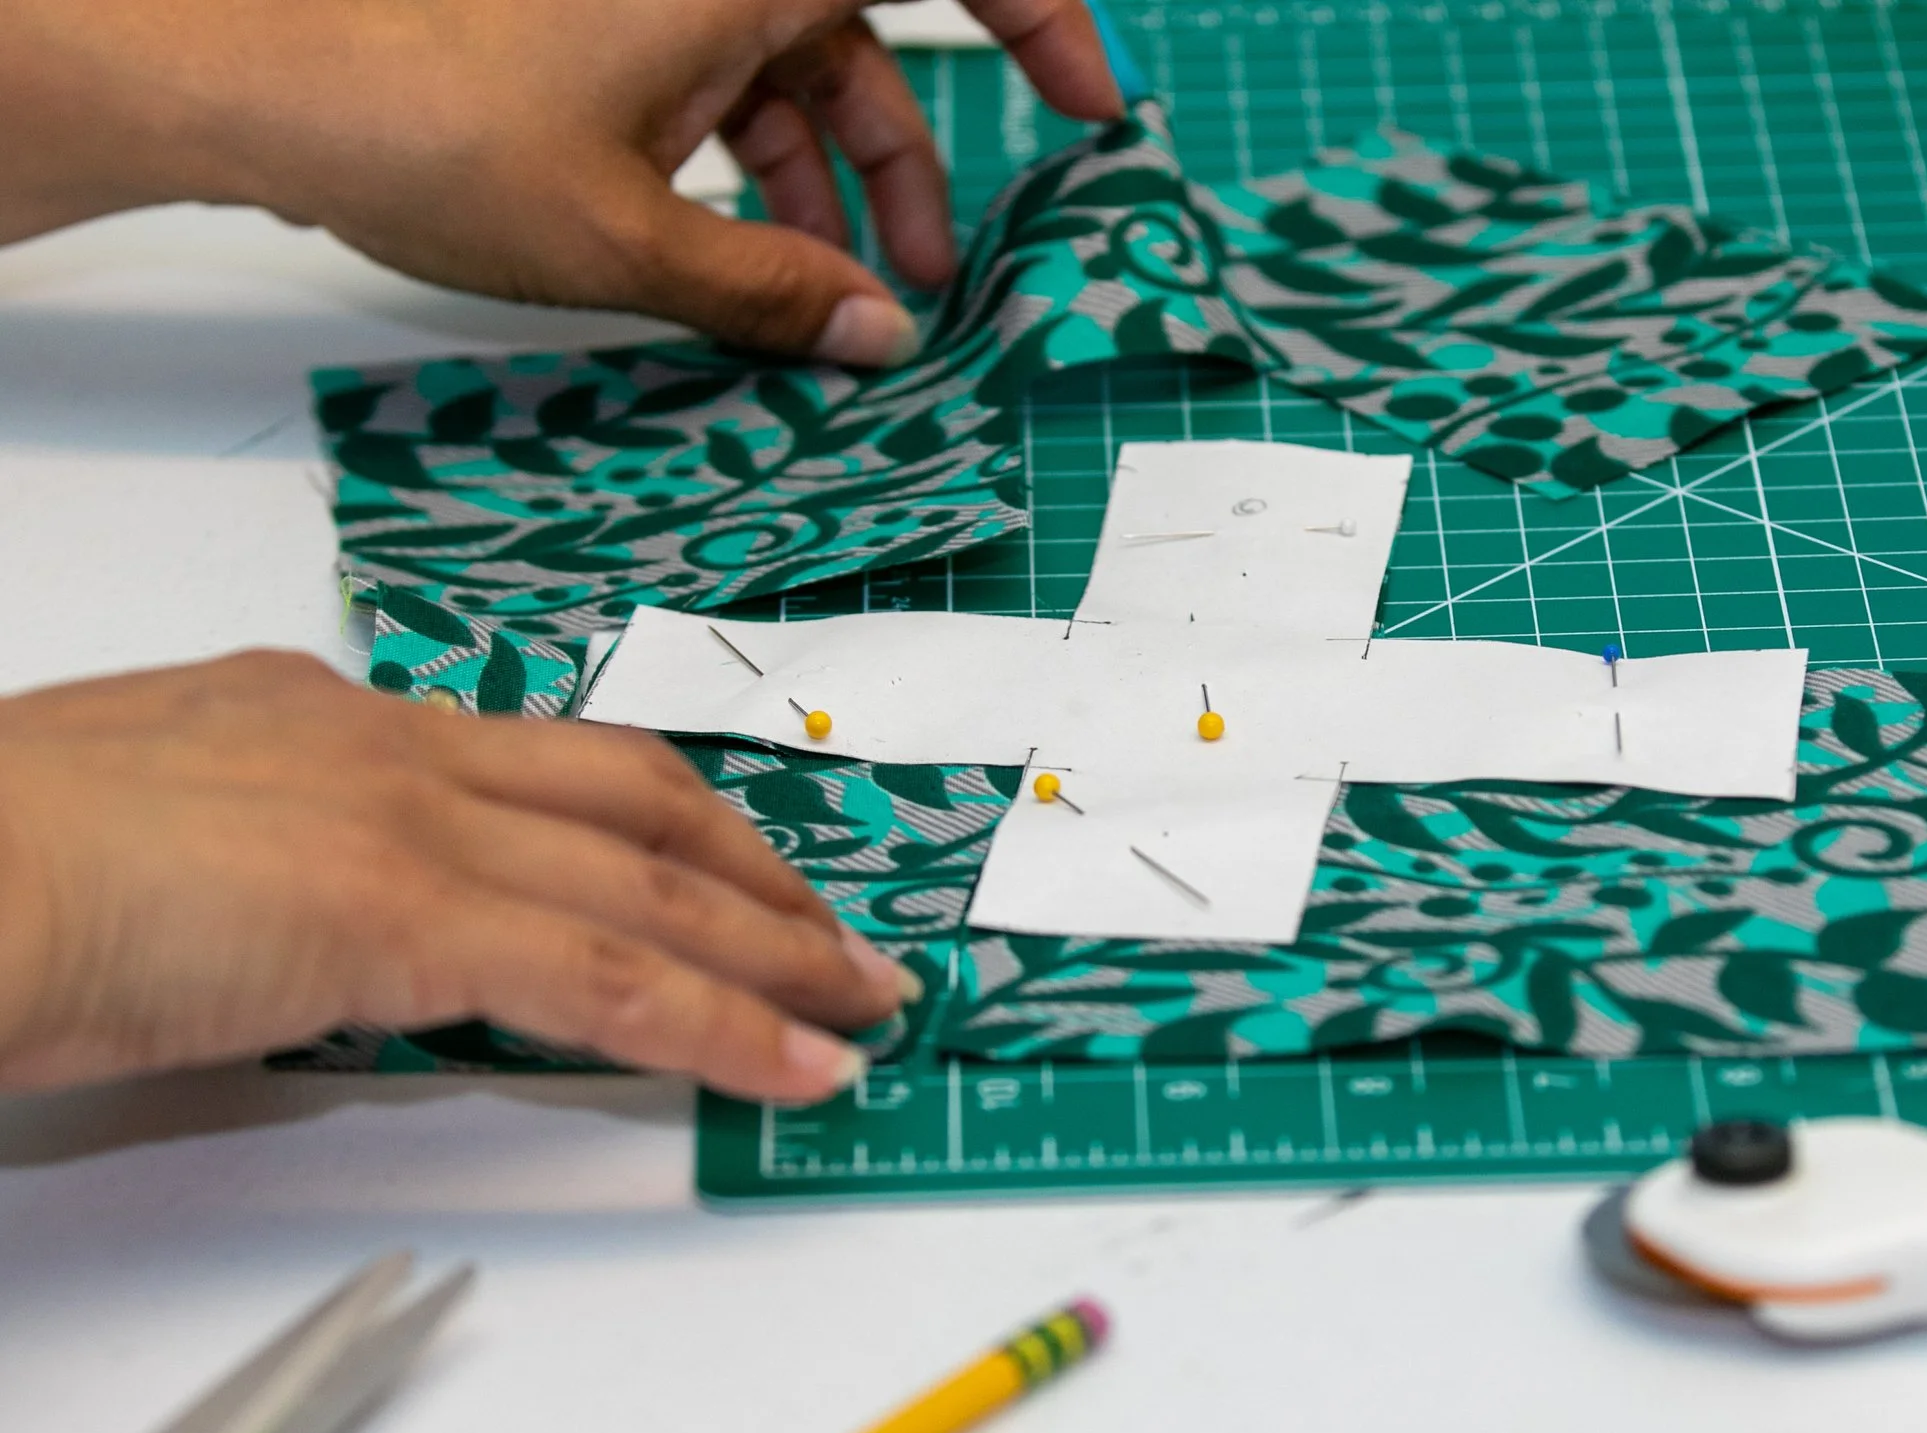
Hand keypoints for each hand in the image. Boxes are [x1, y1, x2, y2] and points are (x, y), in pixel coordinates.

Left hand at [0, 0, 1121, 363]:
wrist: (262, 81)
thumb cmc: (438, 126)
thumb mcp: (632, 237)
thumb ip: (775, 290)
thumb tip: (880, 337)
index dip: (1043, 23)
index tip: (1093, 108)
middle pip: (869, 42)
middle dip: (916, 165)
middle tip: (945, 277)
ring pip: (796, 75)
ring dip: (831, 188)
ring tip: (847, 306)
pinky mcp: (612, 23)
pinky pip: (725, 84)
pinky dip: (753, 169)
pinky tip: (751, 265)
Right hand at [0, 652, 911, 1098]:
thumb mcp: (148, 835)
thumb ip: (255, 854)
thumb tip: (301, 909)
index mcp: (325, 716)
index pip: (538, 765)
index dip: (656, 823)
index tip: (723, 872)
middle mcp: (386, 745)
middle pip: (631, 800)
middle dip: (754, 873)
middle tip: (836, 936)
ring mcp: (405, 820)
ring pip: (646, 883)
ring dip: (774, 951)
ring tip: (862, 1006)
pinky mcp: (402, 912)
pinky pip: (607, 976)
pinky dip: (722, 1025)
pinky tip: (798, 1064)